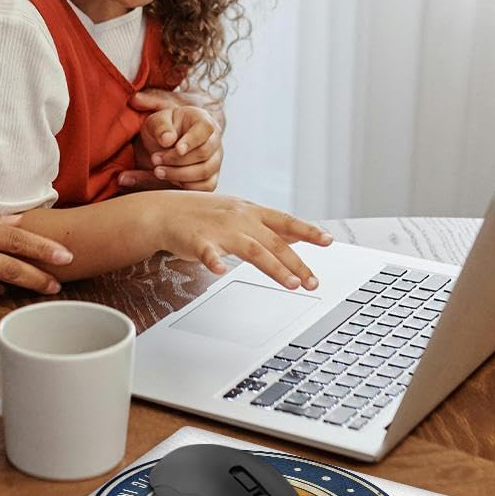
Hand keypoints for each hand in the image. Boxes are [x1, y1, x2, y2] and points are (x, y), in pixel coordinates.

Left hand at [121, 93, 222, 191]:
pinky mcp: (211, 177)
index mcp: (203, 120)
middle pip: (203, 153)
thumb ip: (160, 127)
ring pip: (204, 172)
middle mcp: (214, 140)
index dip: (192, 141)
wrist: (165, 144)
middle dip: (176, 160)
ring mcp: (215, 160)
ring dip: (178, 174)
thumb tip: (167, 140)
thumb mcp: (155, 122)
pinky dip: (186, 186)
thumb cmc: (163, 130)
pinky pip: (205, 187)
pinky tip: (170, 179)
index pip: (205, 129)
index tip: (177, 149)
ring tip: (158, 171)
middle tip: (155, 159)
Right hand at [155, 191, 333, 288]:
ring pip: (252, 249)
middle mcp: (240, 219)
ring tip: (291, 284)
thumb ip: (268, 225)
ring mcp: (220, 229)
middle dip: (296, 263)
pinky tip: (219, 271)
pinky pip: (206, 252)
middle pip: (274, 241)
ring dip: (274, 267)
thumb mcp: (241, 213)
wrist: (166, 211)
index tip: (328, 241)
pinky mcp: (197, 241)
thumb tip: (299, 234)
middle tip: (313, 281)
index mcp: (252, 212)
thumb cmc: (205, 214)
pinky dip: (213, 261)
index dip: (308, 231)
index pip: (286, 221)